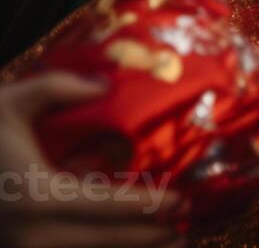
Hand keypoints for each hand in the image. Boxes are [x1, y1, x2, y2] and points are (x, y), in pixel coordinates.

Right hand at [0, 73, 180, 247]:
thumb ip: (60, 86)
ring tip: (168, 243)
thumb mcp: (12, 101)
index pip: (105, 205)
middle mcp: (28, 235)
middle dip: (148, 238)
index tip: (179, 199)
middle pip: (103, 242)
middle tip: (184, 227)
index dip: (147, 206)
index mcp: (34, 195)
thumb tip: (105, 85)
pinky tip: (127, 247)